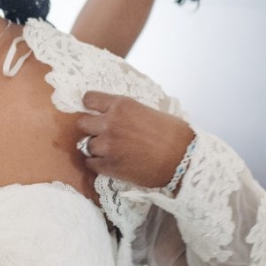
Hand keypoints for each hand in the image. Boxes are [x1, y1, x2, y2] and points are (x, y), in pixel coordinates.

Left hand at [76, 91, 193, 187]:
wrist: (183, 160)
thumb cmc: (173, 134)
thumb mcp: (147, 111)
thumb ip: (126, 112)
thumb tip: (115, 116)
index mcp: (121, 105)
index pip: (89, 99)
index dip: (90, 105)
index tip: (93, 110)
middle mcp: (110, 123)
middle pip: (83, 123)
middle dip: (91, 128)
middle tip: (102, 133)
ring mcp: (107, 145)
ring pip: (87, 145)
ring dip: (96, 148)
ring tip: (111, 151)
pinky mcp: (108, 166)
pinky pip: (90, 163)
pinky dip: (97, 163)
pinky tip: (109, 163)